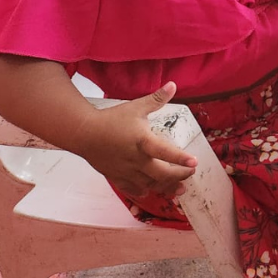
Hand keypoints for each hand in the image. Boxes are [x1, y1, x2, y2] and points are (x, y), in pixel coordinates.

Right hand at [75, 83, 197, 196]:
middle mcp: (136, 159)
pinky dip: (142, 192)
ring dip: (166, 188)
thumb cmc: (111, 119)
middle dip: (179, 175)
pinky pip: (131, 189)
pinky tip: (150, 192)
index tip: (195, 162)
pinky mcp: (115, 177)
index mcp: (143, 141)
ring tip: (180, 189)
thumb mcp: (137, 107)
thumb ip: (157, 98)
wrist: (83, 132)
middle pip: (161, 174)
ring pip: (149, 185)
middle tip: (191, 172)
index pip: (165, 152)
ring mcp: (125, 171)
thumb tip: (173, 84)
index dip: (180, 158)